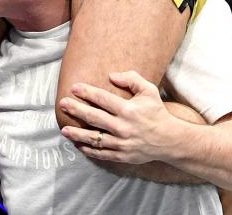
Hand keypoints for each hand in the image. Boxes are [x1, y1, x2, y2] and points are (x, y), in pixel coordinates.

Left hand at [59, 70, 186, 164]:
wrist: (169, 140)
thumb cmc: (157, 111)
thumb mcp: (148, 90)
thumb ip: (131, 78)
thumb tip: (111, 75)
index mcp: (128, 109)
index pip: (102, 99)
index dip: (87, 92)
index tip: (74, 88)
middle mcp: (123, 127)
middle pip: (94, 117)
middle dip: (76, 109)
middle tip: (62, 103)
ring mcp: (121, 143)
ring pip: (94, 138)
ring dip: (77, 133)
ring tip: (64, 129)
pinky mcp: (122, 155)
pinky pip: (101, 153)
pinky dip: (88, 149)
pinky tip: (78, 145)